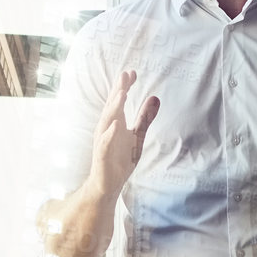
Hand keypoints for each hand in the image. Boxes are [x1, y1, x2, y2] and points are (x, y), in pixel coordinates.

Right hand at [90, 70, 158, 196]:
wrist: (108, 184)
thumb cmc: (120, 159)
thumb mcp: (137, 136)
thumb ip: (144, 118)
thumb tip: (155, 97)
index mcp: (115, 122)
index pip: (118, 100)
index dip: (125, 86)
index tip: (132, 72)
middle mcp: (106, 128)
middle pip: (112, 106)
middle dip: (118, 90)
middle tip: (125, 75)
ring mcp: (103, 141)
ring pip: (107, 121)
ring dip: (114, 107)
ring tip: (122, 93)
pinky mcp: (102, 155)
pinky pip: (105, 143)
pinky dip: (110, 133)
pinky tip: (117, 124)